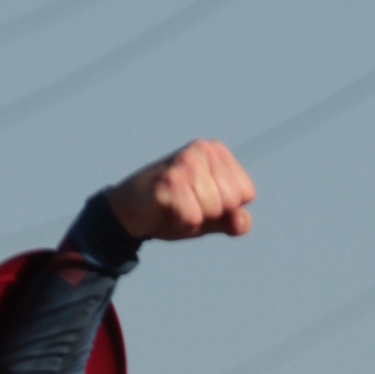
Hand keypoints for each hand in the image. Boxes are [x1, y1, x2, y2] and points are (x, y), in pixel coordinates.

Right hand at [105, 140, 256, 243]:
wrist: (127, 213)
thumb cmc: (172, 210)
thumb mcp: (209, 217)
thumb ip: (233, 220)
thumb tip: (243, 221)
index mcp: (216, 151)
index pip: (246, 193)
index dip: (225, 208)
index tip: (199, 201)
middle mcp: (201, 150)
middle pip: (232, 201)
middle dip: (210, 214)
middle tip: (184, 204)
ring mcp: (184, 163)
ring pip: (213, 209)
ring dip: (192, 218)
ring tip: (174, 206)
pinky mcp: (168, 181)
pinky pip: (193, 217)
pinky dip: (180, 223)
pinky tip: (164, 210)